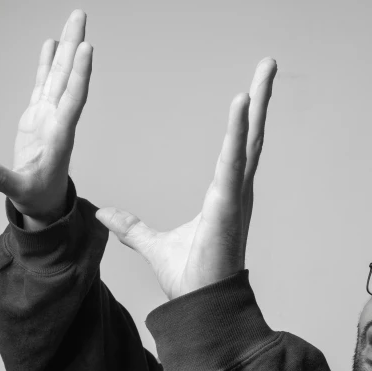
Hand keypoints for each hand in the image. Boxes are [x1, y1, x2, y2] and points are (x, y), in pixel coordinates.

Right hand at [0, 10, 92, 226]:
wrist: (45, 202)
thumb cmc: (37, 197)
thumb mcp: (19, 191)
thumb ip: (0, 180)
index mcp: (59, 135)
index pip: (73, 99)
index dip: (80, 74)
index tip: (87, 48)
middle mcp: (58, 119)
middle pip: (68, 77)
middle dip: (75, 45)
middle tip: (80, 14)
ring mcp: (49, 115)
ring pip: (59, 75)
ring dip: (66, 48)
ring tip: (74, 19)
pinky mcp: (39, 116)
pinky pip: (45, 84)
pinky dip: (48, 64)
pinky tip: (52, 43)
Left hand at [95, 58, 277, 299]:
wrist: (199, 306)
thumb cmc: (190, 278)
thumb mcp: (153, 246)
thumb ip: (132, 228)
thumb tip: (104, 215)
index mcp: (224, 193)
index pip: (237, 146)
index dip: (244, 118)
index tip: (248, 89)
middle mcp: (236, 188)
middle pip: (251, 134)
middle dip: (260, 97)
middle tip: (267, 64)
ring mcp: (236, 194)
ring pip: (250, 139)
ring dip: (258, 102)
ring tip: (264, 70)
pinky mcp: (228, 203)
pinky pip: (233, 159)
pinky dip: (238, 130)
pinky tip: (242, 102)